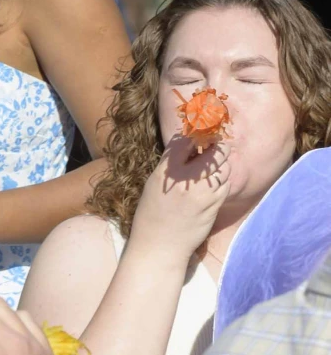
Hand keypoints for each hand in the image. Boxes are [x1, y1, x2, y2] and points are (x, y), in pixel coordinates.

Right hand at [129, 135, 230, 263]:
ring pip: (224, 168)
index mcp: (170, 171)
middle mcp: (189, 180)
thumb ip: (172, 161)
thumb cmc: (152, 211)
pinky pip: (225, 184)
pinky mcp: (215, 205)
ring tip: (212, 165)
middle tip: (213, 146)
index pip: (188, 141)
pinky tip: (213, 183)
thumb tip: (189, 143)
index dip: (198, 134)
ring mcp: (206, 193)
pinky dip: (222, 179)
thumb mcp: (155, 181)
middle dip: (218, 146)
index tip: (201, 133)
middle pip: (215, 153)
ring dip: (221, 163)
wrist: (160, 243)